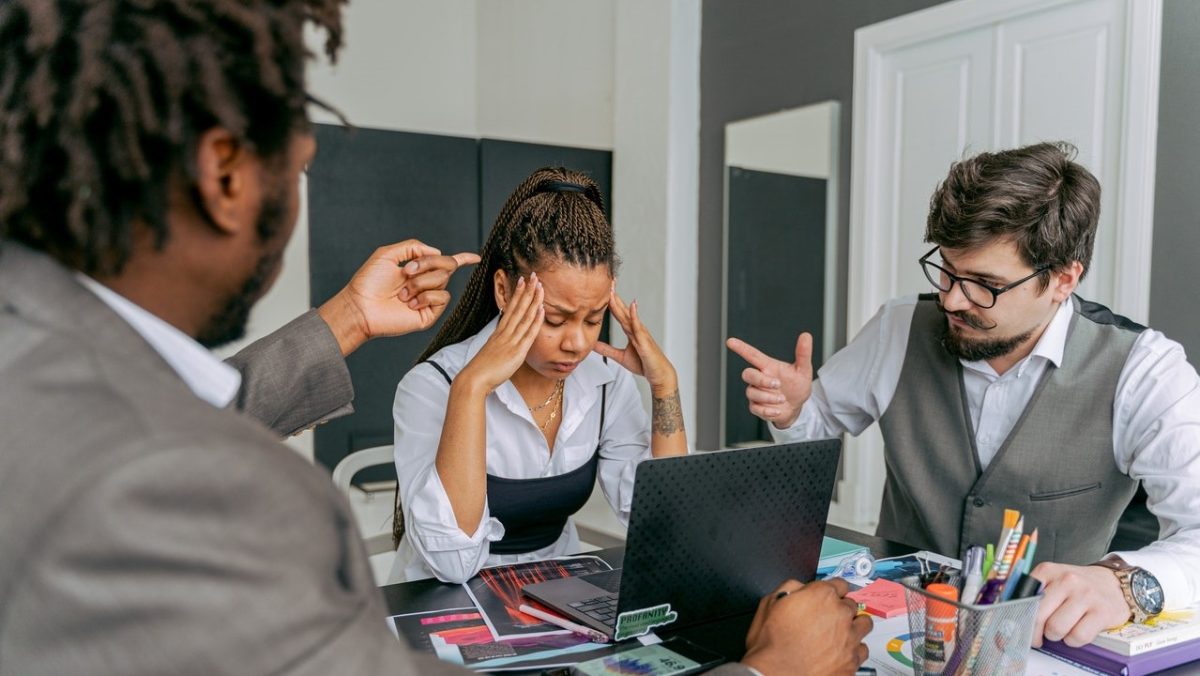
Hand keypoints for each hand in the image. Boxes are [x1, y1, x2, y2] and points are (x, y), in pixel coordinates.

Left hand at [318, 240, 479, 354]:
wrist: (361, 306)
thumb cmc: (368, 282)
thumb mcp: (388, 254)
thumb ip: (413, 247)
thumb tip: (437, 251)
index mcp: (417, 270)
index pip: (444, 263)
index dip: (462, 259)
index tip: (476, 257)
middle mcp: (425, 283)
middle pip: (447, 265)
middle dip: (428, 264)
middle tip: (406, 271)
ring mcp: (428, 299)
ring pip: (443, 280)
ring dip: (420, 283)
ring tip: (401, 293)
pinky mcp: (429, 314)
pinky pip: (442, 297)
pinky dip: (425, 296)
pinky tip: (409, 304)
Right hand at [458, 272, 544, 392]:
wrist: (474, 379)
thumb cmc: (481, 369)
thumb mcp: (492, 352)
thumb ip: (500, 344)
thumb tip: (506, 341)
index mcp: (499, 332)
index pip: (510, 308)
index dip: (517, 294)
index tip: (522, 281)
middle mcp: (505, 333)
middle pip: (517, 307)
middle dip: (526, 291)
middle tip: (533, 275)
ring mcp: (511, 341)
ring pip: (524, 316)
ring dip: (533, 300)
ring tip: (539, 286)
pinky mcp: (517, 351)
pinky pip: (528, 333)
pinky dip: (535, 321)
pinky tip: (541, 310)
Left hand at [593, 288, 676, 394]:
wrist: (658, 374)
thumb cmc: (643, 364)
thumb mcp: (619, 356)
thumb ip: (606, 349)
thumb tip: (592, 344)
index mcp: (630, 330)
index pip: (618, 312)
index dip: (611, 301)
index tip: (603, 288)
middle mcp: (635, 328)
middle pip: (622, 309)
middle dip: (615, 295)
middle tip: (608, 280)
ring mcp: (641, 333)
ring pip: (628, 314)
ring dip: (621, 301)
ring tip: (613, 289)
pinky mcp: (644, 340)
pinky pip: (638, 326)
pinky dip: (634, 315)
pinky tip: (632, 305)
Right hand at [725, 333, 812, 428]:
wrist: (796, 407)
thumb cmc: (797, 386)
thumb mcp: (803, 370)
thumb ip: (803, 353)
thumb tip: (806, 336)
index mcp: (768, 367)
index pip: (752, 355)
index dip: (741, 348)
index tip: (730, 341)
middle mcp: (759, 378)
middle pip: (747, 374)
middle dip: (761, 380)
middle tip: (778, 384)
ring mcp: (756, 392)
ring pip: (752, 392)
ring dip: (768, 397)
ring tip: (783, 399)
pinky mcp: (756, 406)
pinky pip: (755, 408)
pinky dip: (768, 410)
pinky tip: (778, 409)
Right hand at [742, 578, 871, 675]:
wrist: (775, 674)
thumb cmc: (771, 643)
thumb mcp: (770, 603)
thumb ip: (791, 588)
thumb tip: (800, 587)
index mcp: (821, 596)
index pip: (840, 584)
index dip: (831, 590)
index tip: (829, 596)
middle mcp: (840, 614)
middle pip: (851, 604)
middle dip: (840, 608)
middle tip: (828, 617)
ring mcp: (850, 638)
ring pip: (864, 624)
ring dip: (854, 625)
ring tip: (842, 632)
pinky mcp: (852, 661)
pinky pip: (863, 649)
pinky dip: (854, 649)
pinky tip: (842, 650)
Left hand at [1029, 562, 1129, 647]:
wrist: (1114, 583)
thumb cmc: (1078, 586)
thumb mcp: (1052, 579)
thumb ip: (1032, 593)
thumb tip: (1013, 616)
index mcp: (1048, 570)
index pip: (1024, 598)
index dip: (1020, 617)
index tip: (1020, 627)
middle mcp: (1067, 580)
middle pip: (1039, 616)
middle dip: (1035, 632)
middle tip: (1038, 637)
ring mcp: (1086, 595)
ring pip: (1056, 628)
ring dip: (1056, 636)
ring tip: (1060, 630)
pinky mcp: (1102, 612)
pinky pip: (1078, 636)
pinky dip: (1073, 641)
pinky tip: (1075, 632)